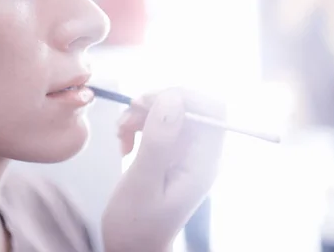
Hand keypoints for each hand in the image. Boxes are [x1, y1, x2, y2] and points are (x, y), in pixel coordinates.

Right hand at [102, 88, 224, 251]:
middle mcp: (200, 154)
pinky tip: (124, 142)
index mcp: (204, 163)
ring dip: (143, 114)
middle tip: (127, 118)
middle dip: (156, 104)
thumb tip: (172, 98)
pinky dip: (139, 124)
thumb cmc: (136, 226)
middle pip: (190, 105)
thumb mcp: (142, 183)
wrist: (132, 248)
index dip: (184, 96)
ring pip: (171, 111)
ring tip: (121, 134)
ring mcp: (186, 153)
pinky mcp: (171, 153)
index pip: (213, 109)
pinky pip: (159, 124)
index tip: (148, 102)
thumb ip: (158, 142)